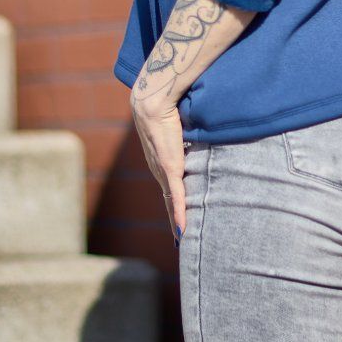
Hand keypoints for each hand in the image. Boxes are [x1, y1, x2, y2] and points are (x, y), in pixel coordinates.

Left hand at [131, 96, 187, 242]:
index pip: (167, 190)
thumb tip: (189, 127)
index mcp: (159, 162)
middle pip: (168, 201)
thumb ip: (183, 133)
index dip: (173, 206)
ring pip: (171, 203)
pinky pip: (176, 196)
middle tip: (180, 239)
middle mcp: (159, 170)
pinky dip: (179, 214)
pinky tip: (181, 230)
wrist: (152, 102)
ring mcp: (164, 171)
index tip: (178, 220)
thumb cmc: (164, 108)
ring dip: (177, 222)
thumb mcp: (176, 125)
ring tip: (182, 240)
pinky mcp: (171, 168)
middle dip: (174, 220)